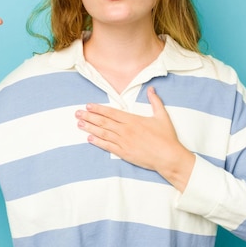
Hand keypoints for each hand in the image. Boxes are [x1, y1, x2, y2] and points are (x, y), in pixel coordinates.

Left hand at [75, 87, 195, 191]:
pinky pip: (108, 146)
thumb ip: (155, 101)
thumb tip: (151, 89)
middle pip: (103, 122)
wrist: (168, 156)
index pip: (111, 112)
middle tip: (77, 113)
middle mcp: (126, 130)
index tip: (88, 106)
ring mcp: (124, 142)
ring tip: (79, 124)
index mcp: (133, 120)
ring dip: (90, 128)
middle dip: (89, 117)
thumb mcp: (162, 116)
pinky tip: (89, 138)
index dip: (98, 109)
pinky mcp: (124, 153)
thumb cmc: (166, 137)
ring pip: (103, 133)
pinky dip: (98, 142)